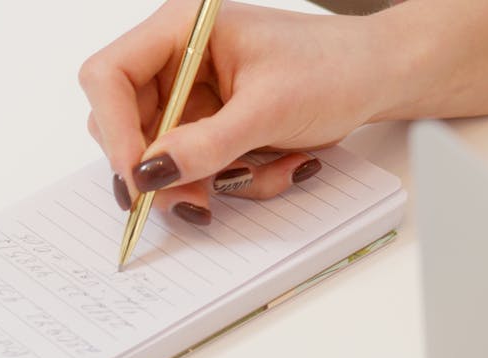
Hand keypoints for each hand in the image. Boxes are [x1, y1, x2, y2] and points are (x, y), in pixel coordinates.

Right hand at [78, 2, 394, 222]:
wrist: (379, 78)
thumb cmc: (335, 67)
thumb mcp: (268, 109)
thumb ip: (206, 144)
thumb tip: (149, 174)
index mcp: (180, 30)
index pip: (108, 77)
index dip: (114, 129)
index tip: (139, 174)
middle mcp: (175, 61)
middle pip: (124, 126)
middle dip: (162, 168)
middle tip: (195, 196)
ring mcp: (190, 98)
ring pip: (159, 159)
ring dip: (204, 180)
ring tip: (260, 172)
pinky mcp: (208, 128)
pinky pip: (194, 171)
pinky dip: (230, 181)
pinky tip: (272, 165)